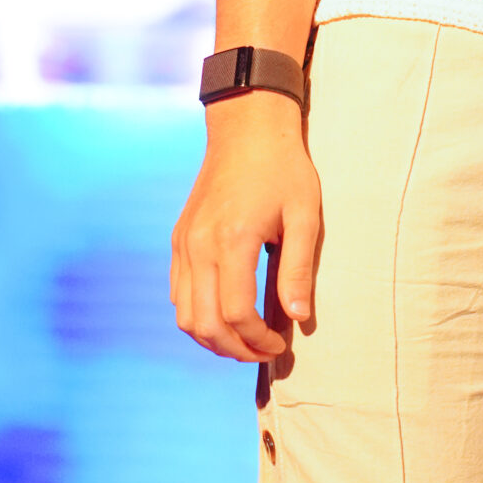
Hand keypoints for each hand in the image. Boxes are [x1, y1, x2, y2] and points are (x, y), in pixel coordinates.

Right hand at [171, 92, 322, 361]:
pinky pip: (178, 292)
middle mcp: (199, 245)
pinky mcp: (179, 239)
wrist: (247, 129)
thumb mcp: (304, 216)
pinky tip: (225, 316)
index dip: (258, 340)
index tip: (281, 345)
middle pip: (204, 323)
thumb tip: (299, 318)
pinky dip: (197, 315)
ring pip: (184, 314)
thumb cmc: (284, 170)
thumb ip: (298, 269)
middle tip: (264, 353)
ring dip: (212, 338)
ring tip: (245, 341)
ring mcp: (184, 243)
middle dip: (234, 349)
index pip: (235, 313)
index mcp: (232, 239)